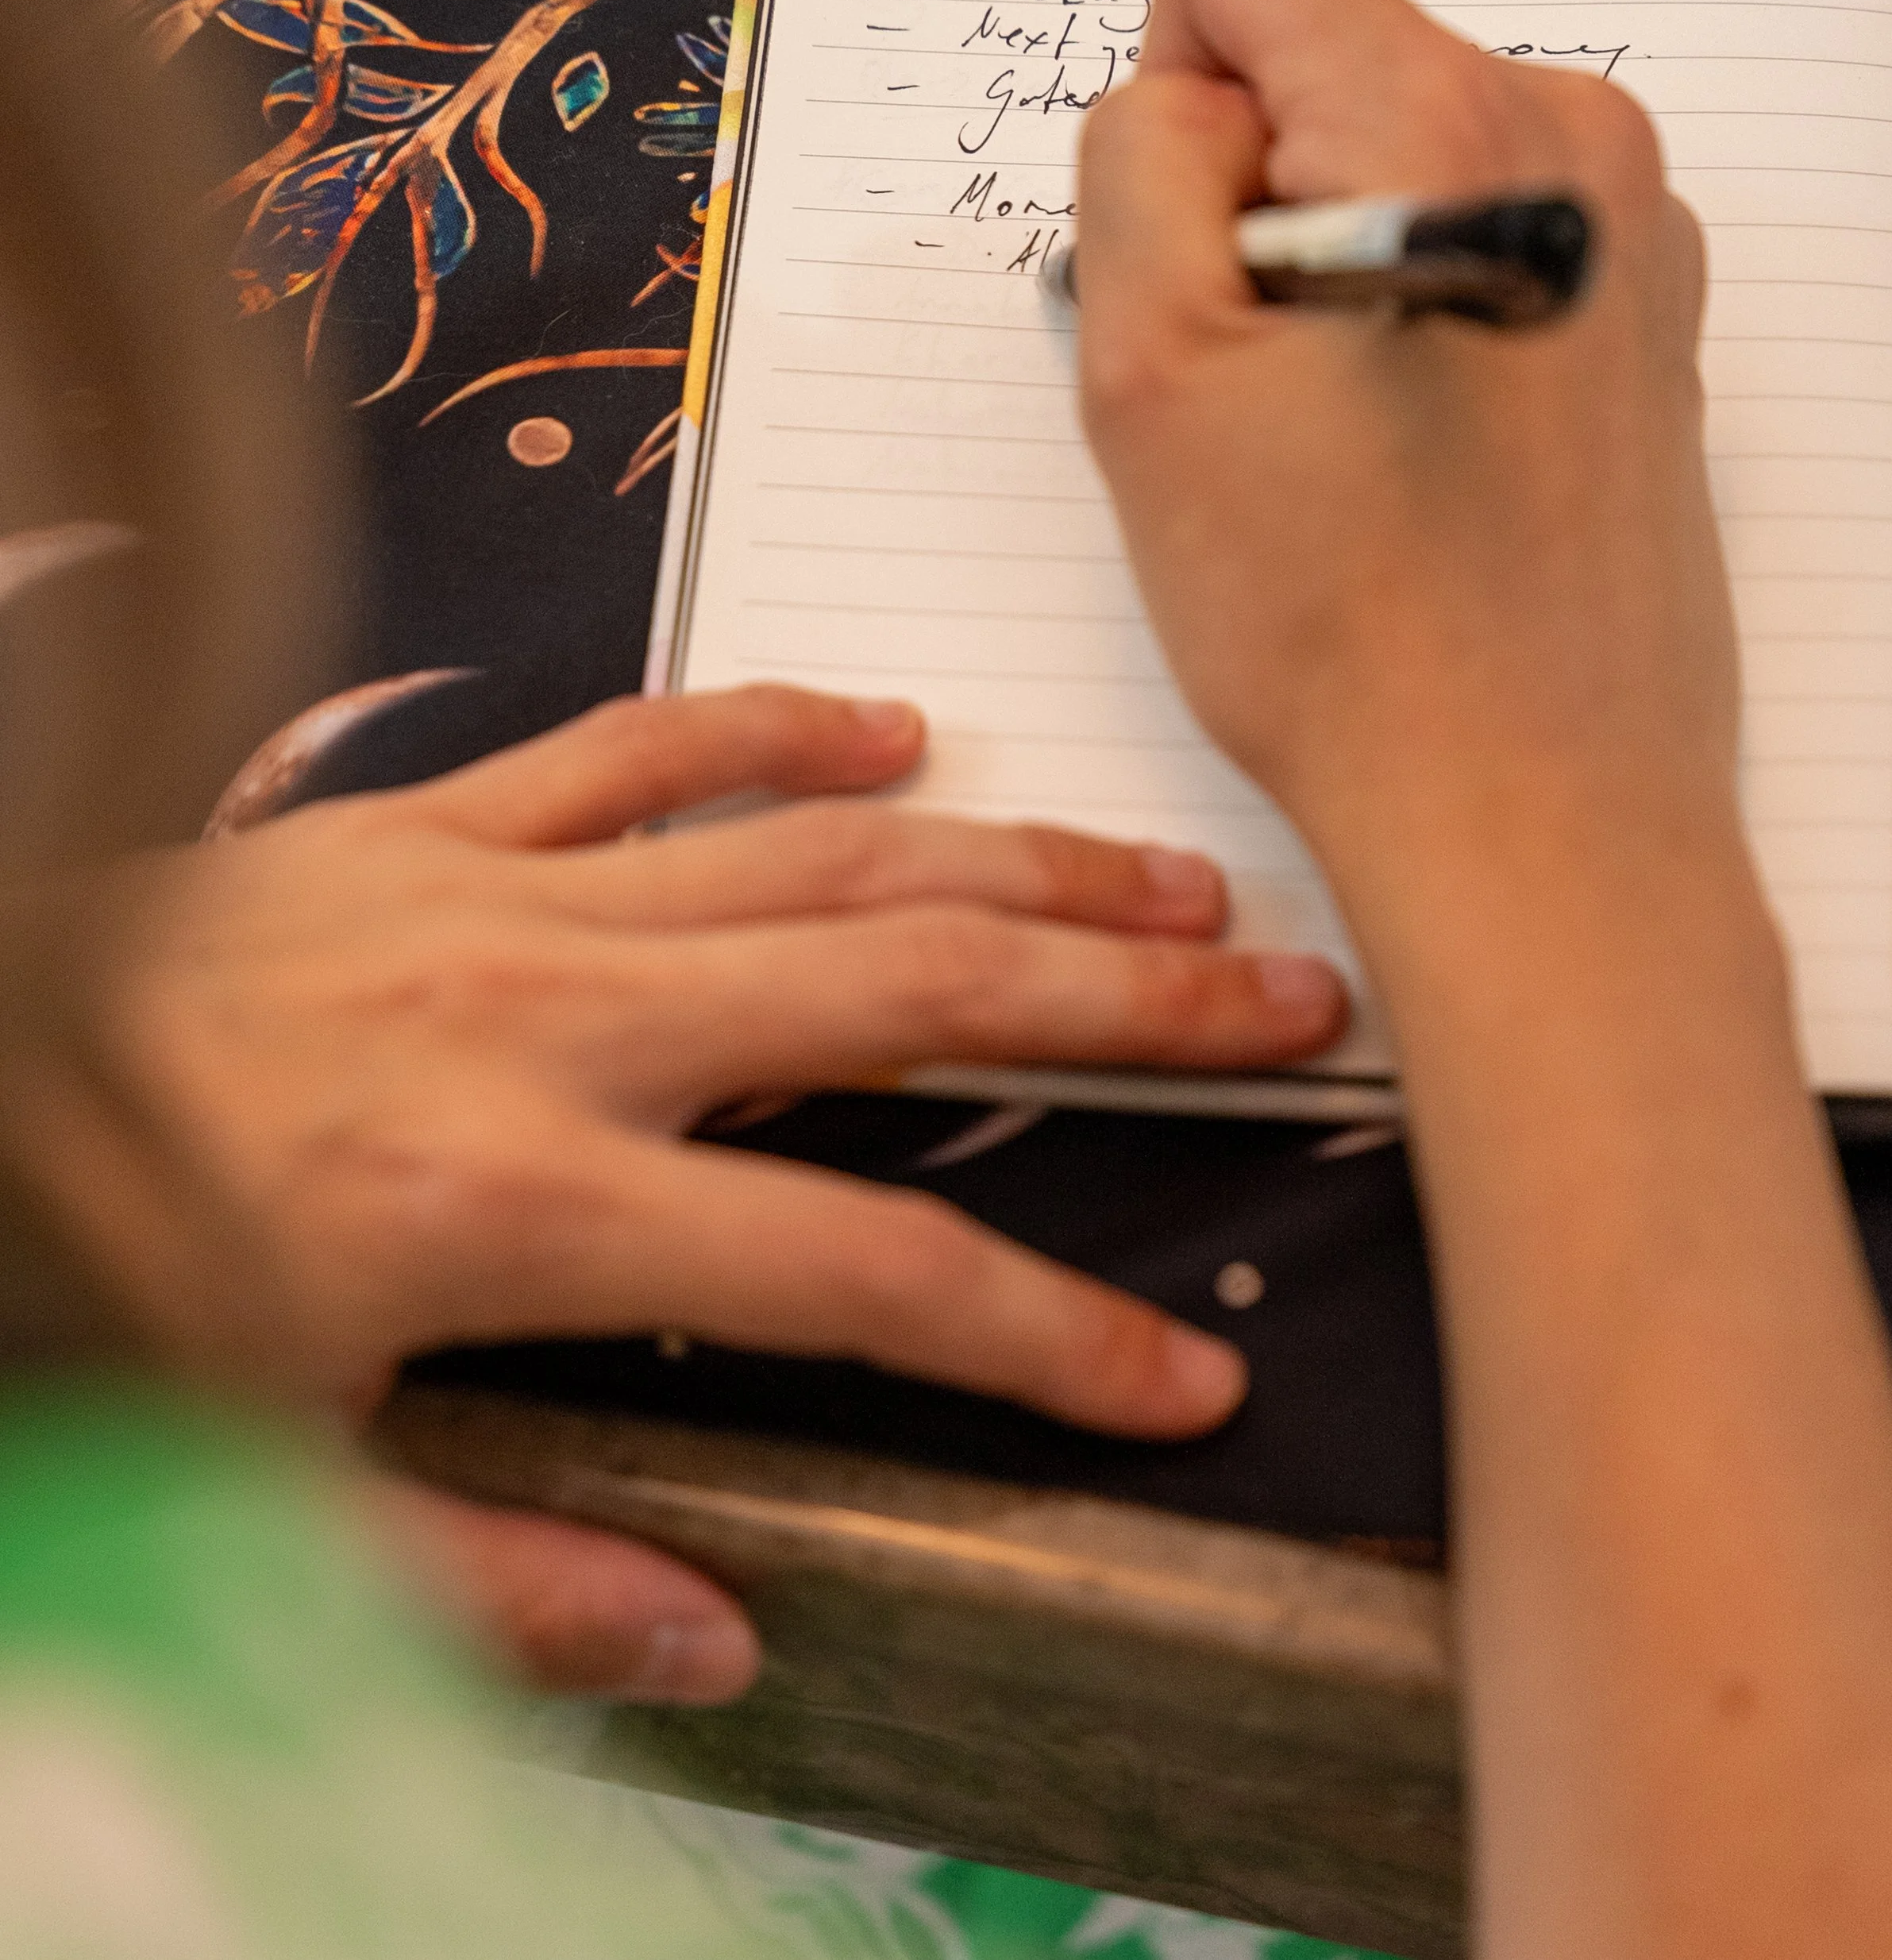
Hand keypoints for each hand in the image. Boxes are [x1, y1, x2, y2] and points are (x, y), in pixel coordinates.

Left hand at [26, 681, 1341, 1701]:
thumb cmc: (79, 1290)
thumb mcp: (266, 1499)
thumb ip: (502, 1590)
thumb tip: (724, 1645)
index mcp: (522, 1205)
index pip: (866, 1267)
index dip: (1048, 1333)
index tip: (1181, 1377)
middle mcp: (549, 1018)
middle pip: (912, 989)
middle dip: (1127, 1004)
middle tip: (1290, 1003)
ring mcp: (495, 891)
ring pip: (821, 855)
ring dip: (1016, 861)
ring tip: (1172, 878)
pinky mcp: (426, 822)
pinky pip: (640, 744)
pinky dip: (777, 727)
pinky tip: (896, 729)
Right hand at [1076, 0, 1742, 931]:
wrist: (1536, 816)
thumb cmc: (1346, 628)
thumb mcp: (1150, 367)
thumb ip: (1138, 156)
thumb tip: (1190, 94)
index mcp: (1449, 116)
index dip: (1167, 91)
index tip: (1201, 257)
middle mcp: (1572, 133)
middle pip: (1319, 50)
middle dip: (1250, 192)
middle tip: (1260, 387)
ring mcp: (1629, 223)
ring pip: (1387, 147)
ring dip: (1326, 263)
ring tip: (1337, 438)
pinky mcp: (1641, 303)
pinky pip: (1468, 224)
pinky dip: (1408, 308)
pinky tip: (1406, 453)